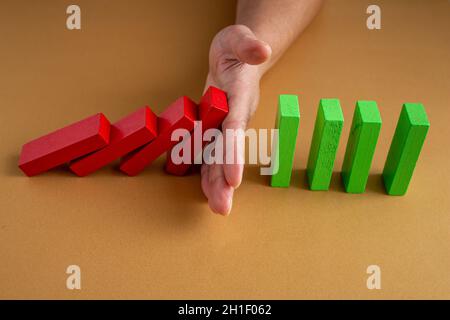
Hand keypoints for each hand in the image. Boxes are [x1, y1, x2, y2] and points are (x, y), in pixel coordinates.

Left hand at [201, 25, 271, 214]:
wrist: (237, 58)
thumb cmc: (235, 49)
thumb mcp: (237, 37)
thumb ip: (248, 43)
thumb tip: (263, 50)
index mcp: (240, 97)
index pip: (236, 128)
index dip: (233, 153)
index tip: (233, 178)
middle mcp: (235, 117)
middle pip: (230, 151)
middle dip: (225, 180)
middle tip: (223, 208)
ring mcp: (225, 125)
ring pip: (220, 157)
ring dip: (217, 183)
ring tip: (217, 208)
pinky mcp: (215, 128)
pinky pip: (211, 152)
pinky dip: (207, 172)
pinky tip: (206, 192)